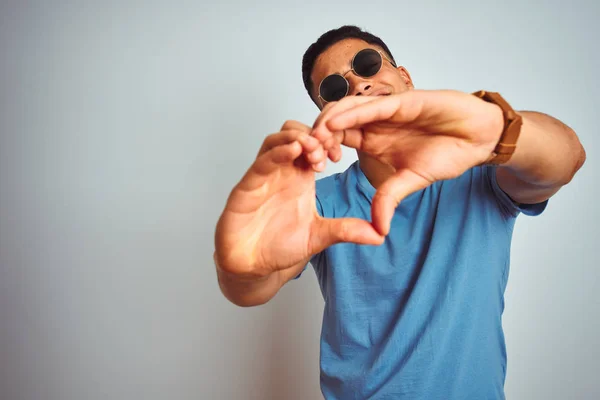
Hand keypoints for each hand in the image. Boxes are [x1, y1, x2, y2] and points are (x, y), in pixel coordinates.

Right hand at [215, 121, 383, 278]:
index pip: (314, 145)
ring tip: (312, 149)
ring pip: (276, 140)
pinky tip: (292, 152)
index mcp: (300, 178)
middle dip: (313, 135)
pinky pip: (260, 162)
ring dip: (296, 138)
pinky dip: (276, 153)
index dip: (328, 142)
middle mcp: (282, 172)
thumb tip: (380, 235)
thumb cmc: (279, 247)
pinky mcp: (247, 187)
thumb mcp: (320, 236)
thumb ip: (346, 230)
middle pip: (295, 133)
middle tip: (327, 151)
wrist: (252, 266)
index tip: (339, 156)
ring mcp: (263, 177)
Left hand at [311, 89, 503, 234]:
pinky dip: (351, 114)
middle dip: (317, 136)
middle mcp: (374, 121)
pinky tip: (335, 124)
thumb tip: (378, 230)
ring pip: (346, 109)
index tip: (312, 168)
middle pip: (334, 122)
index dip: (321, 150)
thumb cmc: (447, 153)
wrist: (478, 138)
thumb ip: (389, 198)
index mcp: (371, 138)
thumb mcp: (411, 181)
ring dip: (328, 124)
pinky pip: (371, 106)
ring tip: (316, 141)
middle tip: (308, 155)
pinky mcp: (402, 102)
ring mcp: (386, 110)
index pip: (336, 139)